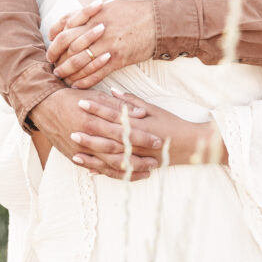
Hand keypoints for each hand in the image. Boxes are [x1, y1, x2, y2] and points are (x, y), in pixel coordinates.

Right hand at [29, 88, 162, 180]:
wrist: (44, 107)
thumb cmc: (72, 99)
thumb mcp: (96, 97)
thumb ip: (118, 106)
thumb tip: (141, 113)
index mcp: (94, 121)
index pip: (124, 132)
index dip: (142, 137)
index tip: (158, 141)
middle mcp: (87, 138)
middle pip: (119, 152)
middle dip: (139, 158)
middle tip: (156, 161)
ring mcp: (80, 150)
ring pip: (109, 165)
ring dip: (129, 169)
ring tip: (146, 171)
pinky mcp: (75, 157)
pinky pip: (97, 169)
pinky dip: (112, 173)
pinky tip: (126, 175)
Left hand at [47, 0, 155, 87]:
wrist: (157, 22)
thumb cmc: (133, 12)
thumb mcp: (107, 6)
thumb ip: (87, 13)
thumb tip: (69, 20)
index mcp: (93, 16)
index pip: (64, 29)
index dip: (54, 41)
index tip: (52, 48)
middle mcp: (97, 31)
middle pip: (68, 48)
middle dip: (58, 59)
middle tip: (53, 67)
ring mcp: (107, 46)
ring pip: (80, 63)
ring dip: (68, 73)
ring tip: (62, 78)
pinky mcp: (118, 60)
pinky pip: (96, 74)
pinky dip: (84, 82)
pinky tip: (77, 86)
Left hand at [73, 87, 227, 169]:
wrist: (192, 144)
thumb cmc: (172, 123)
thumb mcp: (153, 108)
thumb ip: (131, 101)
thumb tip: (112, 90)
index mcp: (138, 123)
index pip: (114, 113)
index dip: (96, 108)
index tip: (81, 102)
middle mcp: (136, 140)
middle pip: (108, 136)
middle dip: (89, 133)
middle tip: (70, 128)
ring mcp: (137, 155)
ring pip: (110, 156)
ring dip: (91, 153)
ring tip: (74, 150)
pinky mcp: (139, 166)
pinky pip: (119, 170)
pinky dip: (103, 170)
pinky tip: (89, 169)